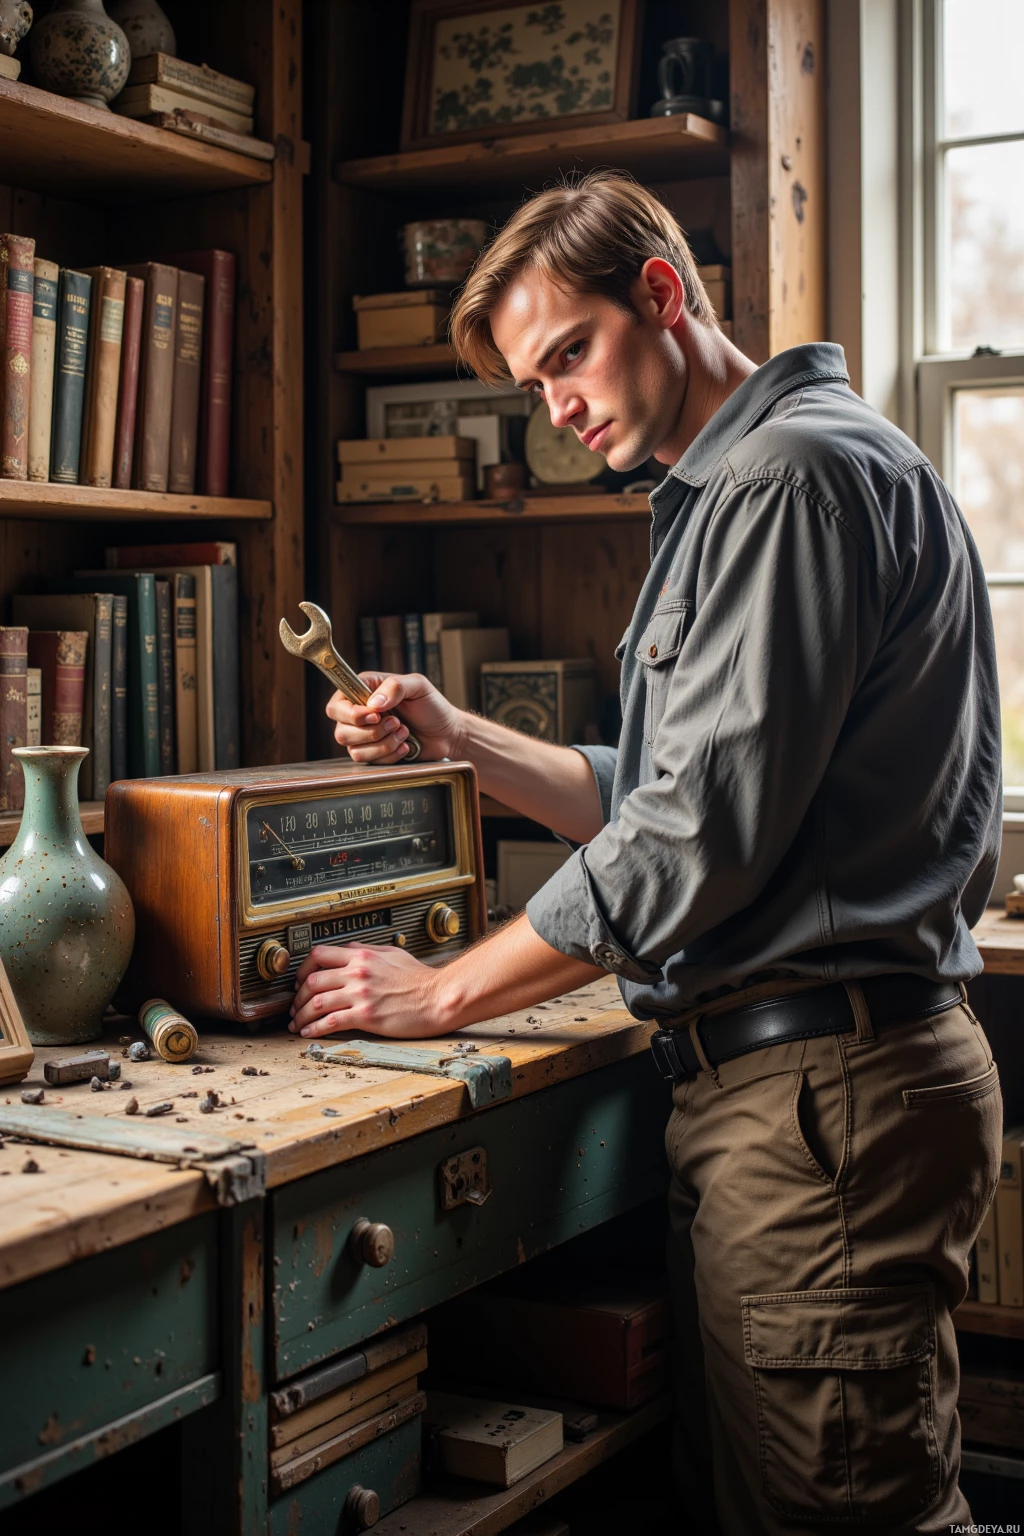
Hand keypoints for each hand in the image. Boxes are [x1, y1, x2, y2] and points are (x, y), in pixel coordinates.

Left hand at [289, 943, 451, 1037]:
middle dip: (298, 996)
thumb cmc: (422, 979)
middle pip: (312, 980)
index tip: (300, 980)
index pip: (319, 955)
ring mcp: (361, 994)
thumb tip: (350, 950)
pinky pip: (330, 1022)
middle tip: (295, 1006)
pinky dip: (314, 1028)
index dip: (303, 969)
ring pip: (317, 1002)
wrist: (439, 997)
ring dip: (302, 1015)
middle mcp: (358, 972)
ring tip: (298, 1023)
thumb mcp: (393, 954)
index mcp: (362, 955)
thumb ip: (368, 950)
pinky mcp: (366, 1015)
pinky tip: (309, 1032)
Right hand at [327, 672, 463, 763]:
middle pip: (341, 732)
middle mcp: (359, 715)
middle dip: (372, 732)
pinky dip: (390, 754)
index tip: (375, 715)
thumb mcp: (418, 686)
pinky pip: (370, 762)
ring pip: (354, 750)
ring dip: (384, 744)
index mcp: (364, 691)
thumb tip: (373, 704)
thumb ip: (395, 687)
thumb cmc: (432, 706)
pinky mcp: (374, 755)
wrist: (448, 733)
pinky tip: (405, 745)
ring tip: (404, 732)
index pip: (337, 705)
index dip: (351, 714)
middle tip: (396, 722)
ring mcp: (364, 737)